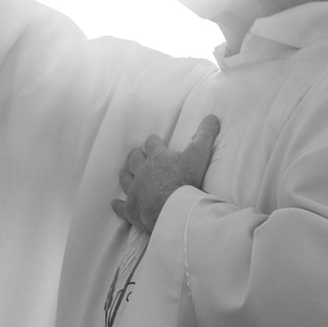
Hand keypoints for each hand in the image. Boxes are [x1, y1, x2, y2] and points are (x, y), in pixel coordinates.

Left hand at [112, 115, 220, 233]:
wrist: (173, 208)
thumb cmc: (186, 180)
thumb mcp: (200, 153)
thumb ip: (206, 134)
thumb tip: (212, 117)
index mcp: (158, 157)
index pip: (152, 144)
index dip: (154, 142)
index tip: (155, 141)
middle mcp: (142, 171)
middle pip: (135, 159)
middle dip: (136, 156)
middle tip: (138, 156)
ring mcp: (135, 191)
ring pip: (126, 179)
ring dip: (126, 175)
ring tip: (126, 173)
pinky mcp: (132, 209)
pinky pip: (121, 207)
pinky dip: (118, 205)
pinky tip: (115, 204)